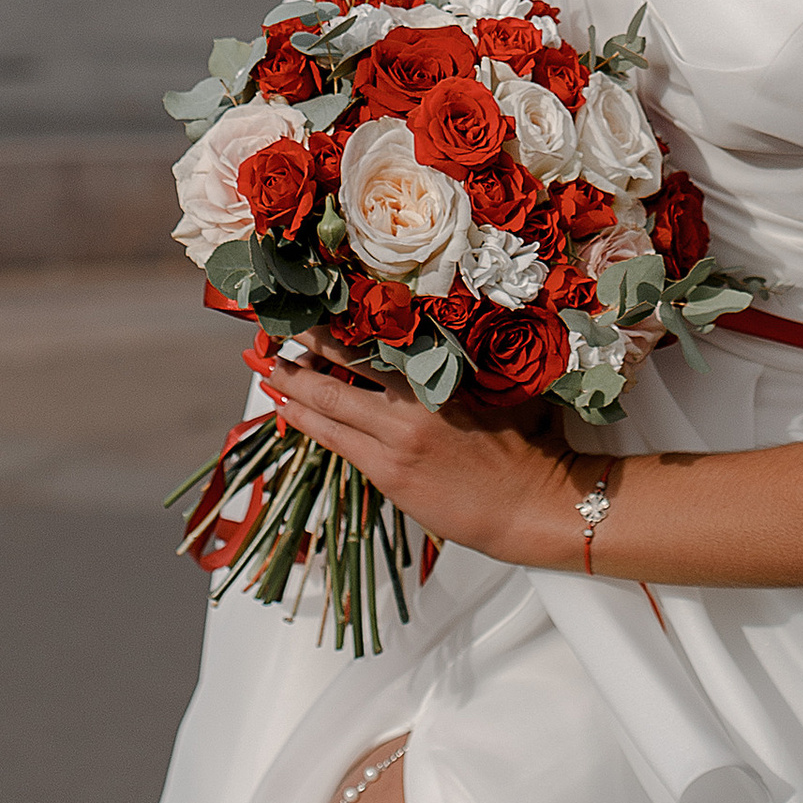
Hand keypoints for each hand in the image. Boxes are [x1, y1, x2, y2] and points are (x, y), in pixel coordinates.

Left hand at [258, 346, 589, 571]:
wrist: (533, 501)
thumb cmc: (525, 442)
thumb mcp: (500, 384)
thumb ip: (465, 358)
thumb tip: (437, 330)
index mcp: (440, 369)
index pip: (377, 334)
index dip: (340, 319)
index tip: (317, 301)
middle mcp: (412, 399)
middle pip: (341, 363)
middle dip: (303, 346)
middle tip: (276, 329)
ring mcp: (395, 438)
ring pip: (328, 404)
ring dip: (293, 385)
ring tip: (269, 368)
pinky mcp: (388, 473)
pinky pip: (335, 441)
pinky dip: (307, 421)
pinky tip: (288, 411)